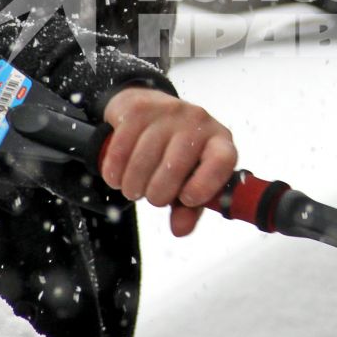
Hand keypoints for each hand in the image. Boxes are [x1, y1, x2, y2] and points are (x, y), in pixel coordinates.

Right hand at [99, 88, 237, 237]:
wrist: (150, 107)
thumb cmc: (176, 150)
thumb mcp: (190, 178)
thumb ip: (189, 208)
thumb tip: (180, 229)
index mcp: (219, 141)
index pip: (222, 161)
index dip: (205, 185)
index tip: (187, 200)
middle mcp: (198, 121)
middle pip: (174, 168)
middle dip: (157, 194)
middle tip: (151, 197)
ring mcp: (168, 112)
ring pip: (143, 161)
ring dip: (133, 186)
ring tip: (134, 188)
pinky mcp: (138, 109)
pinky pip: (120, 150)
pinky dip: (115, 172)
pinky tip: (118, 176)